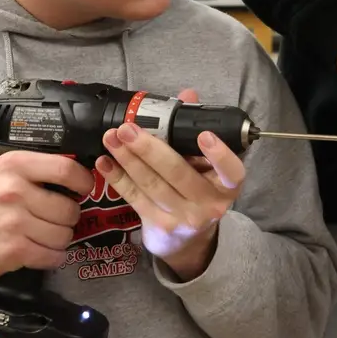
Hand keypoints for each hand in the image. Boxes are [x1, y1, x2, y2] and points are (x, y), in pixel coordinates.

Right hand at [0, 150, 92, 280]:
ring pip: (64, 234)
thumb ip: (36, 170)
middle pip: (69, 208)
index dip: (84, 181)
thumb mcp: (4, 173)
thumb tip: (79, 176)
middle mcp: (15, 190)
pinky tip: (41, 252)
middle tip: (56, 220)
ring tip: (44, 236)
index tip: (84, 189)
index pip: (66, 169)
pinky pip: (52, 256)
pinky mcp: (13, 249)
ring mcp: (14, 221)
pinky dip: (52, 257)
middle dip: (69, 218)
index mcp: (15, 165)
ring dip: (59, 239)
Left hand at [96, 88, 244, 280]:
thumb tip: (188, 95)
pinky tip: (104, 162)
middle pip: (178, 173)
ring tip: (111, 138)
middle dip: (150, 148)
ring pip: (152, 184)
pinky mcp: (158, 225)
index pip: (232, 172)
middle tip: (128, 128)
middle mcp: (208, 204)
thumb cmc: (199, 191)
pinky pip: (135, 198)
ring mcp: (183, 217)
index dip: (220, 155)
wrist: (188, 241)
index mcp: (226, 186)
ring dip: (128, 159)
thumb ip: (195, 132)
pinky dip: (118, 178)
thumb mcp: (207, 167)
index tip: (204, 135)